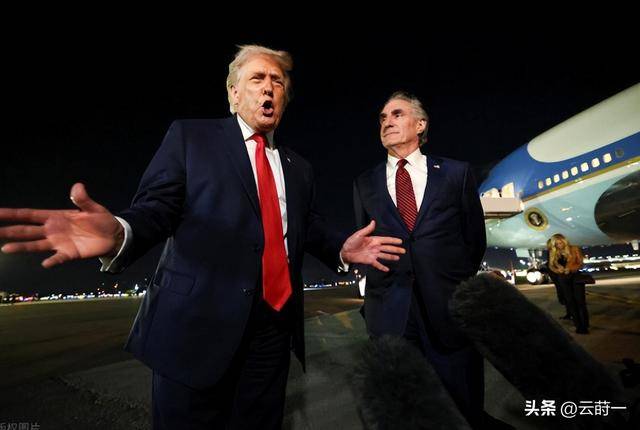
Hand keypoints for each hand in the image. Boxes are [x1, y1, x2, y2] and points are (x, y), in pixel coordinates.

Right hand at [0, 183, 123, 267]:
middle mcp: (52, 230)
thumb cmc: (100, 220)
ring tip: (6, 248)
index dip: (12, 214)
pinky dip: (53, 260)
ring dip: (22, 246)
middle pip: (26, 230)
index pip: (28, 215)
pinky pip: (58, 258)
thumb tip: (78, 186)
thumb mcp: (93, 207)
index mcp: (54, 216)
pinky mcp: (70, 253)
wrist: (114, 235)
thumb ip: (83, 199)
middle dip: (9, 230)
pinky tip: (45, 263)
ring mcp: (59, 243)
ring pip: (36, 245)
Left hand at [340, 220, 404, 271]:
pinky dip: (382, 267)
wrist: (345, 252)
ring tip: (398, 258)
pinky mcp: (370, 261)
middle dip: (396, 249)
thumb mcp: (359, 234)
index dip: (393, 240)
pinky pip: (377, 264)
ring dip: (391, 257)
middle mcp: (375, 247)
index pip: (386, 240)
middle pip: (388, 248)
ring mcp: (373, 254)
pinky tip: (387, 269)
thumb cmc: (351, 242)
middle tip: (403, 251)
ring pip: (385, 256)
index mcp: (374, 240)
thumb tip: (373, 221)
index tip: (400, 241)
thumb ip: (367, 229)